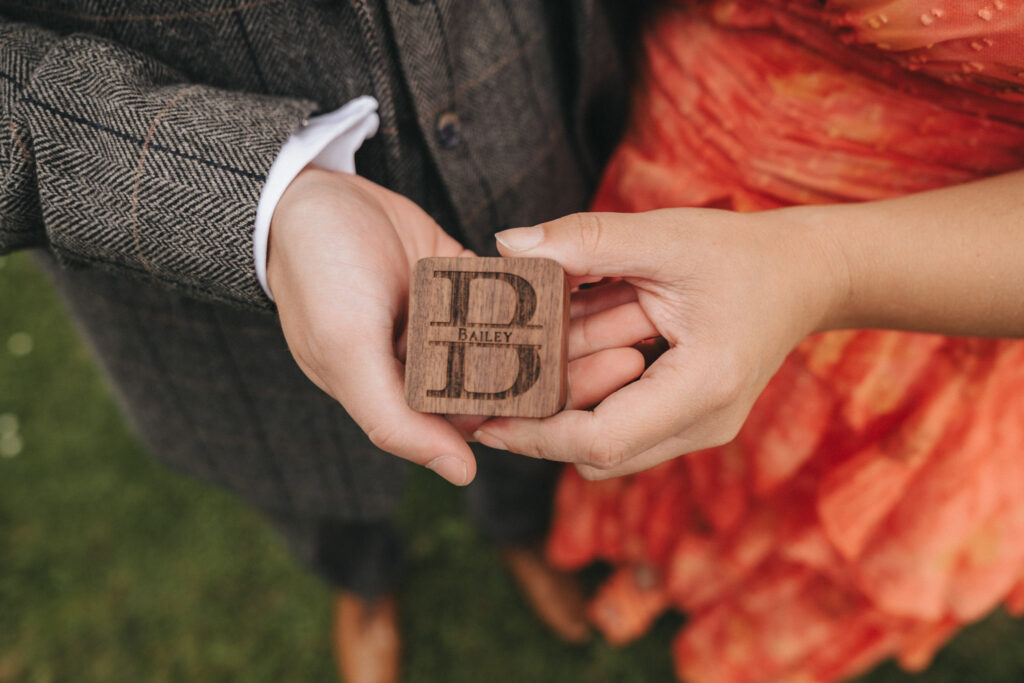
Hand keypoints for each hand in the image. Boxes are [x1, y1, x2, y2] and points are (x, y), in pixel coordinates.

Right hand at [266, 168, 645, 484]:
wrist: (302, 199)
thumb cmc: (316, 279)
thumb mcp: (346, 353)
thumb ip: (394, 421)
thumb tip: (463, 473)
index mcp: (410, 394)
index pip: (490, 414)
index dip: (549, 406)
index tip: (608, 389)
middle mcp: (433, 365)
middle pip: (514, 374)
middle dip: (571, 366)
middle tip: (632, 350)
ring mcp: (448, 320)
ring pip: (518, 332)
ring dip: (566, 327)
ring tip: (625, 317)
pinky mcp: (457, 278)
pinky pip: (507, 288)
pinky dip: (543, 286)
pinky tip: (593, 282)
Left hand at [473, 207, 845, 478]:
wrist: (806, 276)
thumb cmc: (743, 254)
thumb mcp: (665, 236)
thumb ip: (586, 239)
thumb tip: (507, 244)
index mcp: (702, 387)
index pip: (601, 441)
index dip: (536, 436)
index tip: (485, 419)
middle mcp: (703, 424)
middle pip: (598, 455)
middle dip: (540, 429)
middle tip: (487, 397)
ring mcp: (700, 429)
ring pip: (607, 448)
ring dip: (564, 412)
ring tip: (523, 370)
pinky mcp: (691, 422)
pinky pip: (626, 430)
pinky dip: (590, 401)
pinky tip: (568, 357)